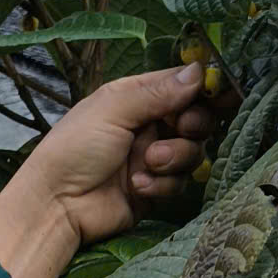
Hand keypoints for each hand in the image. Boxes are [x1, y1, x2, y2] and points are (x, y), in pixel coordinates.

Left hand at [24, 62, 232, 246]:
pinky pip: (178, 183)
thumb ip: (157, 91)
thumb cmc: (74, 148)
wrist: (56, 206)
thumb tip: (198, 71)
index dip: (203, 88)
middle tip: (182, 128)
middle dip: (194, 124)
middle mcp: (149, 125)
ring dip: (175, 157)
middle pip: (196, 118)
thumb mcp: (113, 109)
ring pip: (192, 152)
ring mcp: (153, 158)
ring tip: (147, 162)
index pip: (182, 84)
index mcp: (137, 97)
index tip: (221, 92)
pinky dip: (161, 184)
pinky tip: (136, 186)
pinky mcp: (154, 189)